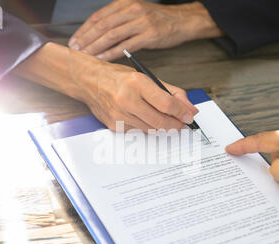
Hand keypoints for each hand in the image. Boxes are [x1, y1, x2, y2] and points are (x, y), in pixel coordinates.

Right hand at [14, 43, 196, 131]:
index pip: (166, 103)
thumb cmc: (118, 77)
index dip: (181, 112)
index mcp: (136, 82)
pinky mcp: (114, 125)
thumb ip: (170, 91)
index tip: (189, 116)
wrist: (89, 81)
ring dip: (161, 127)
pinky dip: (145, 127)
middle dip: (175, 125)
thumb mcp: (146, 77)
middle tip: (182, 124)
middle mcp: (126, 99)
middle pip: (159, 120)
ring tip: (166, 121)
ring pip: (150, 128)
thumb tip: (188, 107)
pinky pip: (137, 131)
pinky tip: (143, 118)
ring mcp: (119, 114)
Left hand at [69, 0, 222, 60]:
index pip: (98, 16)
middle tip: (75, 51)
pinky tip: (103, 58)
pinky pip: (126, 45)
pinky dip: (112, 52)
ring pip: (112, 35)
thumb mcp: (135, 12)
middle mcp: (131, 9)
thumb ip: (118, 19)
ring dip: (96, 47)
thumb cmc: (157, 20)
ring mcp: (141, 22)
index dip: (84, 29)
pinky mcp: (149, 35)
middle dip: (86, 39)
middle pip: (102, 25)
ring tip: (86, 56)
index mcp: (124, 2)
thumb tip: (97, 34)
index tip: (74, 41)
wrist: (181, 21)